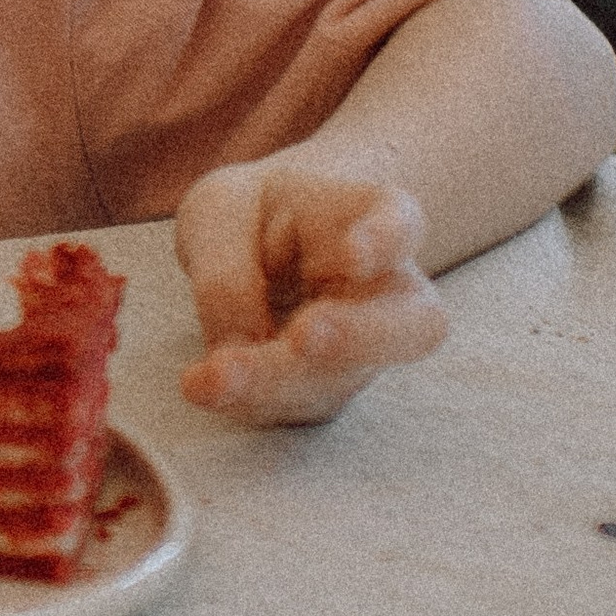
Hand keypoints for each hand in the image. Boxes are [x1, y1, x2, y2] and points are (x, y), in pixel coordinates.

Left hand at [172, 159, 446, 424]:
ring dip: (277, 381)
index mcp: (370, 214)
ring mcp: (363, 350)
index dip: (387, 239)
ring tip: (217, 375)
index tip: (353, 255)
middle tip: (304, 337)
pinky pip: (296, 404)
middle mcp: (385, 289)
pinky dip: (247, 399)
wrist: (254, 242)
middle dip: (359, 337)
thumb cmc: (249, 214)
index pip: (401, 222)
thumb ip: (228, 265)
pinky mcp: (324, 389)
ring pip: (340, 379)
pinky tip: (203, 385)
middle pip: (413, 324)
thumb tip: (239, 343)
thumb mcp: (222, 210)